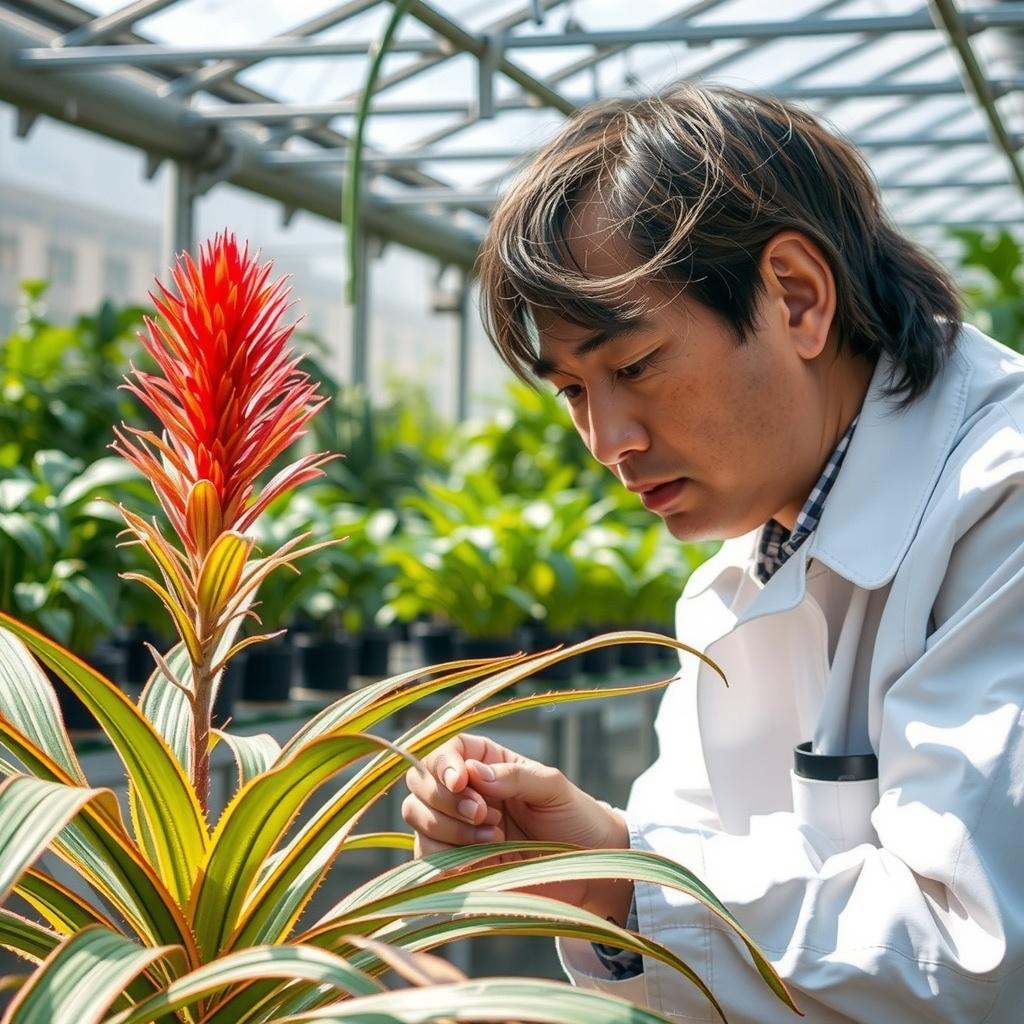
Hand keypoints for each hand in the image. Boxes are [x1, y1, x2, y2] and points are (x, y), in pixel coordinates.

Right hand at [402, 733, 632, 921]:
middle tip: (482, 813)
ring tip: (493, 836)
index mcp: (485, 762)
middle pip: (419, 781)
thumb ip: (514, 775)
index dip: (442, 763)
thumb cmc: (574, 817)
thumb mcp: (552, 787)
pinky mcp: (455, 862)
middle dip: (443, 797)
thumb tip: (472, 773)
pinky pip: (425, 855)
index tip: (461, 781)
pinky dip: (446, 855)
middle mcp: (464, 791)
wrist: (587, 868)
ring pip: (416, 816)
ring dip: (448, 827)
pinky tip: (483, 858)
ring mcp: (456, 826)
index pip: (445, 750)